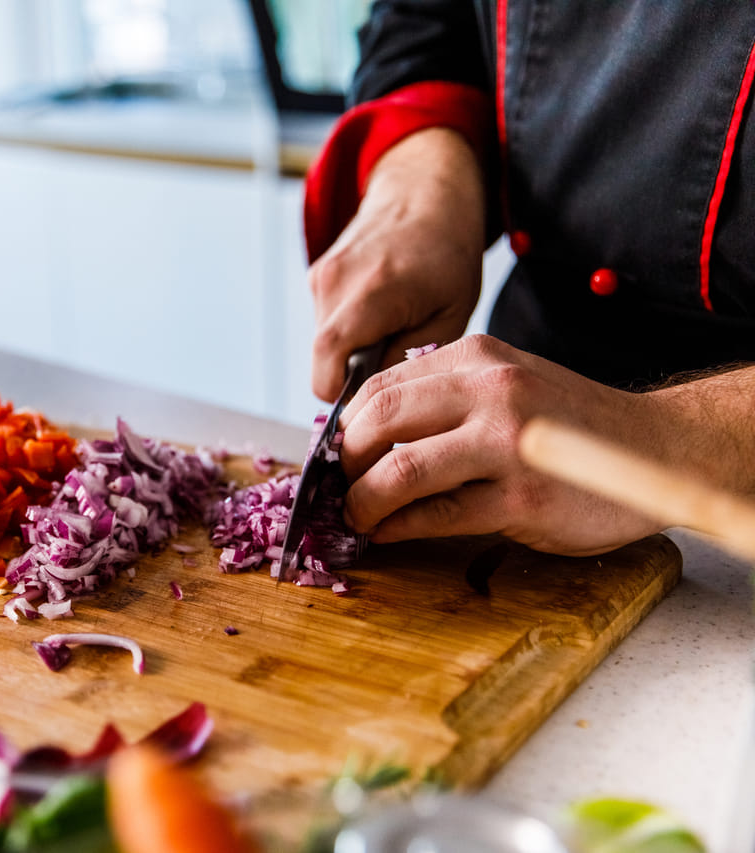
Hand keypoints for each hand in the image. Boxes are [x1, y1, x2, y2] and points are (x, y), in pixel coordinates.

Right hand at [309, 127, 485, 400]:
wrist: (424, 193)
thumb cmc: (447, 255)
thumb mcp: (450, 315)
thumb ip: (410, 361)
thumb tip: (379, 402)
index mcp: (372, 294)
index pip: (327, 370)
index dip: (344, 401)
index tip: (373, 411)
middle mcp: (335, 283)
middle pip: (323, 361)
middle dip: (353, 377)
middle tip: (394, 371)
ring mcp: (320, 277)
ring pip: (323, 345)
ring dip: (352, 352)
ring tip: (392, 332)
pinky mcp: (316, 276)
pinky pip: (325, 323)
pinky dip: (349, 332)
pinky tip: (379, 315)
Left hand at [337, 335, 665, 555]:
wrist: (659, 448)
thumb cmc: (569, 424)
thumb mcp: (505, 386)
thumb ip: (444, 401)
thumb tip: (364, 439)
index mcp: (475, 358)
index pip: (378, 388)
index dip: (342, 429)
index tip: (334, 459)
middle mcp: (489, 390)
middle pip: (379, 422)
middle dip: (345, 464)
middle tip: (339, 491)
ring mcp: (508, 443)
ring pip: (402, 470)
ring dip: (364, 501)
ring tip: (358, 519)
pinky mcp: (523, 497)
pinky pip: (438, 515)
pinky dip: (401, 527)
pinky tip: (391, 533)